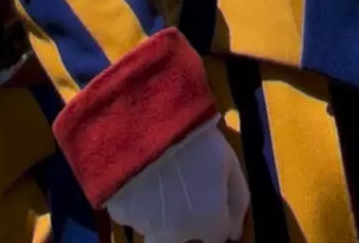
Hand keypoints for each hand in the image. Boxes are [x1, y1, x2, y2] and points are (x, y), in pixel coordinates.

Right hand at [102, 122, 252, 242]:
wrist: (144, 127)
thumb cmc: (196, 141)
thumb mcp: (230, 162)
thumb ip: (238, 200)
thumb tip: (235, 233)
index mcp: (206, 223)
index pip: (216, 238)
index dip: (218, 221)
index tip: (215, 203)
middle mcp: (176, 234)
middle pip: (183, 241)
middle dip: (187, 226)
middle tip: (185, 195)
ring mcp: (145, 226)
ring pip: (157, 228)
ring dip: (163, 213)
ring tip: (163, 180)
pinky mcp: (120, 215)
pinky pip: (134, 214)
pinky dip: (140, 203)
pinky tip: (142, 177)